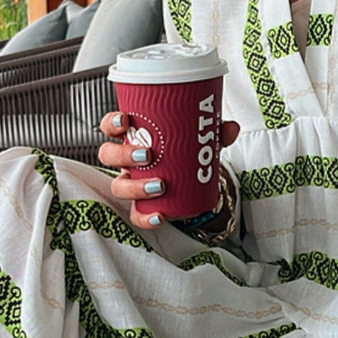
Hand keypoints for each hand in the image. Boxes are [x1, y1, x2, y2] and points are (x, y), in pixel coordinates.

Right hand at [98, 111, 239, 230]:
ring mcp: (131, 184)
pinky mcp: (141, 206)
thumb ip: (214, 131)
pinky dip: (146, 218)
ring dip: (135, 187)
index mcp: (134, 138)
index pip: (111, 127)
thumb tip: (230, 128)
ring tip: (159, 185)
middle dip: (123, 155)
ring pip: (118, 186)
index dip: (112, 123)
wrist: (192, 180)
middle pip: (108, 155)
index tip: (126, 120)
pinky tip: (160, 216)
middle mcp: (127, 161)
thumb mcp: (200, 138)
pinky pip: (136, 215)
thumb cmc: (185, 153)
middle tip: (147, 155)